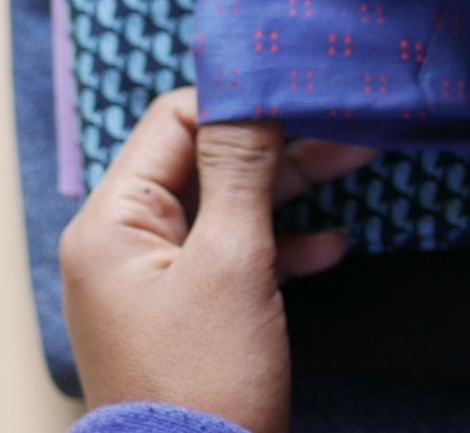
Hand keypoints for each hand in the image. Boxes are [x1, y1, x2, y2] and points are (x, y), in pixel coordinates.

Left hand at [59, 87, 375, 429]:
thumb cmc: (204, 382)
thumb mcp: (231, 263)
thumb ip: (240, 171)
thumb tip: (249, 94)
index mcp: (112, 222)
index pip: (172, 123)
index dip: (237, 102)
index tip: (300, 88)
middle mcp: (122, 243)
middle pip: (202, 162)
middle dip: (274, 143)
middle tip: (343, 121)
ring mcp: (153, 280)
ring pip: (224, 207)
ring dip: (287, 188)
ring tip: (357, 159)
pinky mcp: (185, 313)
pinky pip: (232, 257)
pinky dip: (279, 244)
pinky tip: (330, 244)